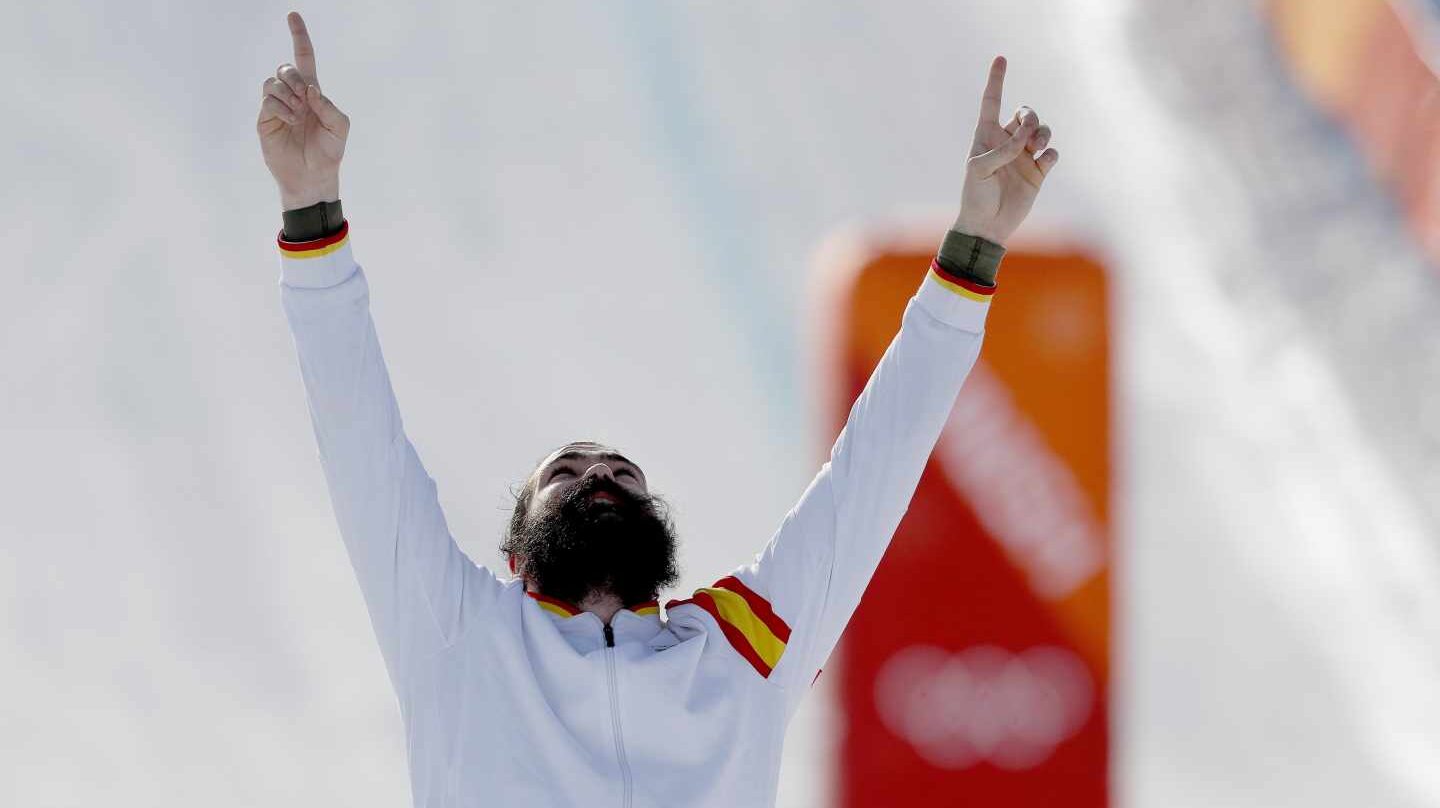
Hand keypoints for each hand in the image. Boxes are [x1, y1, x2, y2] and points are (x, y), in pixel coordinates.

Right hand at [256, 11, 349, 210]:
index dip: (299, 36)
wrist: (313, 177)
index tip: (293, 15)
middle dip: (294, 77)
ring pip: (272, 81)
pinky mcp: (265, 120)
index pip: (304, 58)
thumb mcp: (340, 127)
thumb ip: (330, 105)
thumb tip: (310, 89)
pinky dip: (280, 107)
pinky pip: (267, 101)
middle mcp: (292, 96)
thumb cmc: (329, 152)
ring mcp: (277, 107)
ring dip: (287, 93)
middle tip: (304, 97)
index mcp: (312, 93)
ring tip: (298, 112)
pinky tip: (291, 120)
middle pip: (285, 68)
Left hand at [952, 56, 1058, 246]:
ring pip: (1042, 130)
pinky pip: (1052, 153)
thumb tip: (1026, 138)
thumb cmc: (975, 196)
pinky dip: (1050, 153)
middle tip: (1027, 133)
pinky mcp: (1037, 172)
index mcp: (986, 136)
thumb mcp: (979, 170)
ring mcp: (1023, 157)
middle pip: (1025, 113)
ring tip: (1036, 147)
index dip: (996, 80)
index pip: (991, 102)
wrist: (988, 226)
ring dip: (1043, 133)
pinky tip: (1043, 161)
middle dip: (1031, 116)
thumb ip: (1001, 150)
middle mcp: (1006, 143)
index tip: (1001, 59)